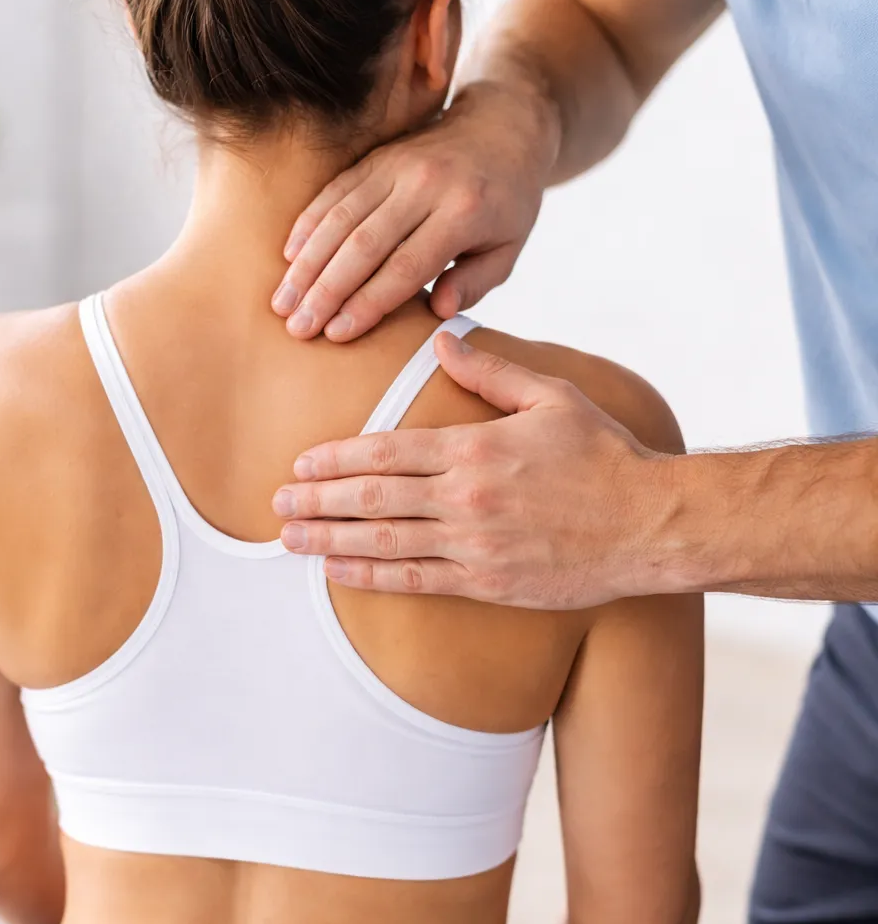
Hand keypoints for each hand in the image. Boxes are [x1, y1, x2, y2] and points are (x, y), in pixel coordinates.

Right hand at [272, 80, 560, 341]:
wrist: (503, 125)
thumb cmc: (508, 201)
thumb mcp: (510, 247)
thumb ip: (477, 282)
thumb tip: (439, 313)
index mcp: (463, 212)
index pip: (406, 266)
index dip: (368, 303)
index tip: (336, 334)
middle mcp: (424, 185)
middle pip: (364, 244)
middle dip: (326, 290)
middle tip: (297, 327)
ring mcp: (396, 165)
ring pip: (340, 217)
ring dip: (307, 262)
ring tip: (283, 302)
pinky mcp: (377, 156)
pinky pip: (335, 191)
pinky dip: (308, 224)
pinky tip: (288, 257)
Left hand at [272, 335, 677, 610]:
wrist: (649, 524)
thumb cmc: (603, 457)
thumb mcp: (552, 397)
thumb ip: (491, 371)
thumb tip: (442, 340)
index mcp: (475, 447)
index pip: (386, 451)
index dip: (335, 459)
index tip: (300, 466)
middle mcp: (465, 497)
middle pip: (372, 497)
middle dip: (317, 501)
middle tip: (275, 505)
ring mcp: (473, 545)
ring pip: (383, 542)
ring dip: (329, 541)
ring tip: (289, 541)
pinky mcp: (487, 583)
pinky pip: (415, 580)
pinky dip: (370, 577)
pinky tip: (337, 574)